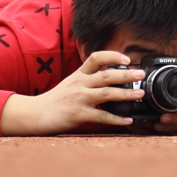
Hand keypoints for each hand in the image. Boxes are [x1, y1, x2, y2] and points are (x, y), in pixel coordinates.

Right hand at [0, 51, 145, 134]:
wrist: (35, 114)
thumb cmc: (55, 101)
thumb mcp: (70, 84)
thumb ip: (88, 80)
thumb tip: (111, 79)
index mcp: (79, 74)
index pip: (96, 57)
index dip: (112, 55)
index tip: (127, 58)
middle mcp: (80, 83)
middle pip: (106, 75)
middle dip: (126, 74)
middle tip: (141, 75)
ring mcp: (79, 98)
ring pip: (107, 93)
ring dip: (126, 94)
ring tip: (140, 95)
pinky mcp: (78, 114)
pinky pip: (102, 116)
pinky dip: (117, 119)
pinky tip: (128, 120)